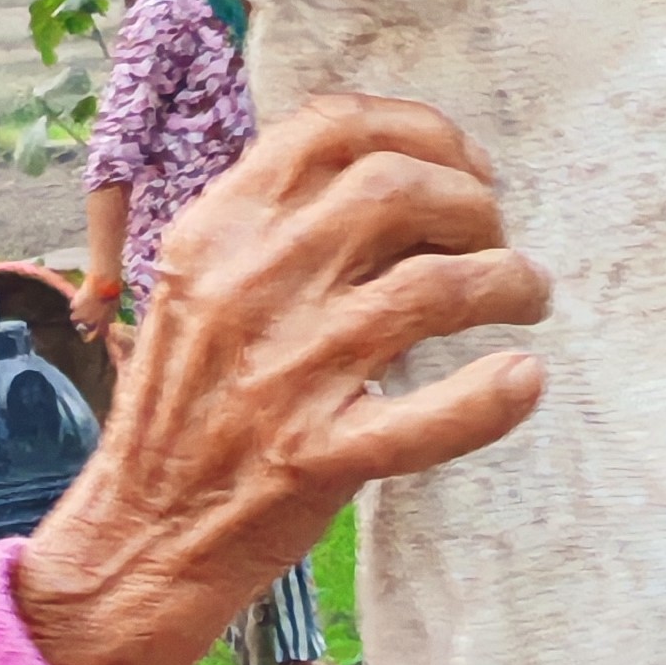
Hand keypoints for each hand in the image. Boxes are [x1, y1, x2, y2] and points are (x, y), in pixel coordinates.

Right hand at [19, 94, 550, 664]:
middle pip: (396, 190)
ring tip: (527, 295)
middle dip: (474, 203)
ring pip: (434, 287)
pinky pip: (431, 416)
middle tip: (496, 238)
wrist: (139, 536)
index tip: (463, 167)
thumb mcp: (199, 291)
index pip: (332, 128)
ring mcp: (284, 372)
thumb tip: (392, 184)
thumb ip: (273, 232)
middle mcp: (248, 288)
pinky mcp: (316, 456)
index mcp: (216, 232)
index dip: (421, 132)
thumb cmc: (186, 412)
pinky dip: (493, 394)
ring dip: (508, 280)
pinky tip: (522, 379)